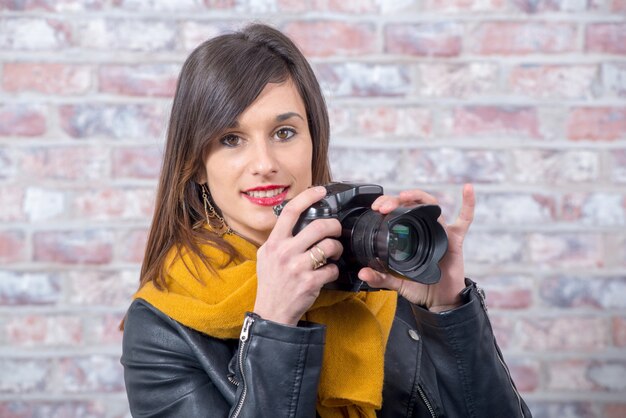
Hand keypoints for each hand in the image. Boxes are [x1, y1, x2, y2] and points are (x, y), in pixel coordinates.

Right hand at [254, 187, 342, 324]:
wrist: (272, 312)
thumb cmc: (271, 283)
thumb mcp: (266, 256)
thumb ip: (279, 239)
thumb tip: (295, 221)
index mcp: (274, 242)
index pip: (290, 211)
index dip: (307, 197)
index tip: (320, 191)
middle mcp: (284, 252)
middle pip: (319, 226)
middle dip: (334, 226)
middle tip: (336, 230)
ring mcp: (297, 267)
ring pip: (329, 246)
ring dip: (337, 248)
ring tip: (333, 253)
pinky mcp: (310, 282)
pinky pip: (332, 268)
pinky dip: (334, 270)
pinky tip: (327, 273)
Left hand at [358, 184, 474, 311]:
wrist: (440, 301)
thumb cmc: (420, 287)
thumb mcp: (395, 282)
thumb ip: (380, 278)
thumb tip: (362, 273)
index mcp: (409, 235)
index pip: (396, 212)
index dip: (387, 205)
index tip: (376, 208)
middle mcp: (424, 229)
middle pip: (411, 205)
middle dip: (396, 200)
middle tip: (384, 205)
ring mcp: (440, 231)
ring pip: (432, 206)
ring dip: (418, 197)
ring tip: (405, 195)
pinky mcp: (455, 239)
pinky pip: (464, 220)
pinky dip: (467, 204)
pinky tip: (467, 189)